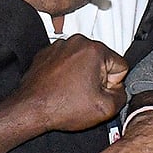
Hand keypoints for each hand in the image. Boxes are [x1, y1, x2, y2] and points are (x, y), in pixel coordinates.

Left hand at [10, 34, 127, 131]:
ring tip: (71, 91)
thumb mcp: (105, 109)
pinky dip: (66, 74)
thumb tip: (120, 90)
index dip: (113, 85)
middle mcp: (78, 42)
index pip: (121, 66)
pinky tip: (61, 87)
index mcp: (95, 50)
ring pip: (85, 61)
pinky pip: (67, 62)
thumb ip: (122, 96)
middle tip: (84, 94)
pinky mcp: (48, 53)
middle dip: (97, 79)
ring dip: (82, 76)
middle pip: (103, 62)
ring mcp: (61, 46)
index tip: (98, 93)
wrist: (29, 110)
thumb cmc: (60, 107)